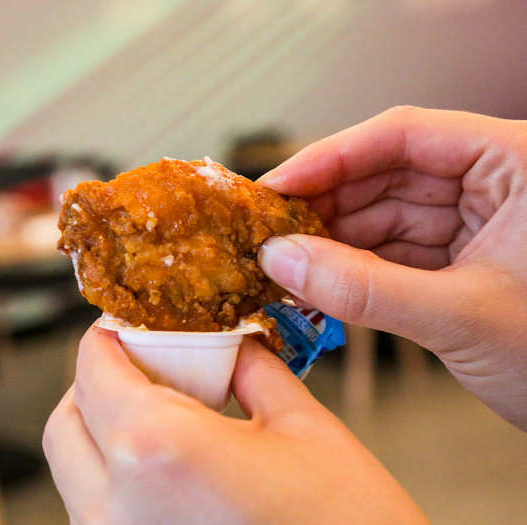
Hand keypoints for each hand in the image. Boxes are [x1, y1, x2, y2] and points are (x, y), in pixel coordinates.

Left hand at [44, 326, 427, 524]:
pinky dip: (119, 477)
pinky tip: (174, 467)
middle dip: (99, 383)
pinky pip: (99, 511)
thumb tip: (228, 344)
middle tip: (148, 366)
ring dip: (107, 431)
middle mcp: (116, 507)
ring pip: (76, 471)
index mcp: (156, 449)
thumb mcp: (304, 427)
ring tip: (168, 416)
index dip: (110, 336)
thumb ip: (251, 369)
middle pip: (67, 422)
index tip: (132, 325)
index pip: (93, 367)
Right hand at [258, 106, 526, 428]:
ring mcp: (474, 224)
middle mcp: (494, 184)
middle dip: (324, 207)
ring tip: (282, 264)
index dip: (331, 157)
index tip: (276, 186)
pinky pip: (392, 254)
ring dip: (331, 243)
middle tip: (268, 233)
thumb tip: (282, 260)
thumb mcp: (462, 315)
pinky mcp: (459, 263)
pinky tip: (315, 282)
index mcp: (518, 163)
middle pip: (385, 175)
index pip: (405, 135)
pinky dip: (352, 270)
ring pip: (383, 217)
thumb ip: (364, 288)